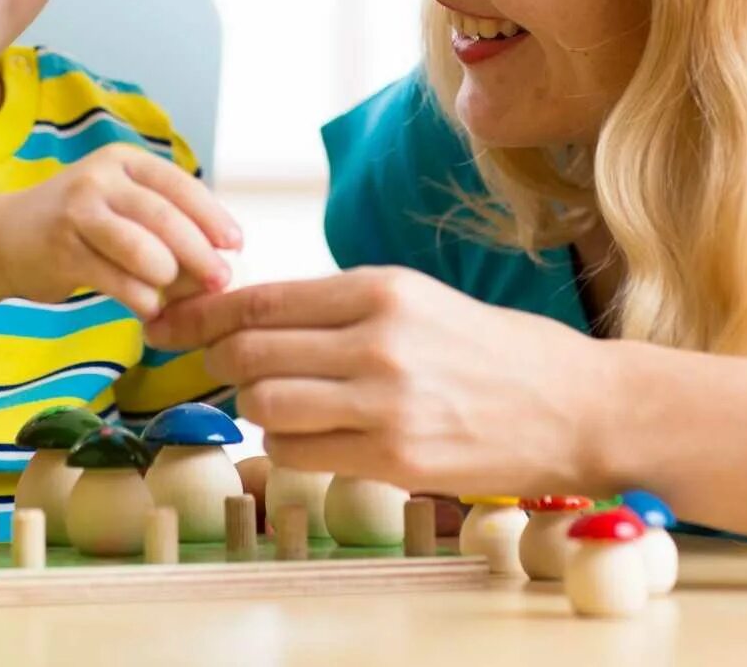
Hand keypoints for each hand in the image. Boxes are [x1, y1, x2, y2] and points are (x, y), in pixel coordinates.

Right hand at [0, 145, 240, 318]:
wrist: (7, 236)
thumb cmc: (82, 224)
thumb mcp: (123, 205)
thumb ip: (166, 223)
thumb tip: (219, 261)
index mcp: (125, 160)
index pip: (180, 185)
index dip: (213, 216)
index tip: (236, 244)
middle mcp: (100, 178)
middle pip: (163, 216)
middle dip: (200, 252)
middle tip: (221, 280)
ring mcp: (77, 212)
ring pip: (139, 247)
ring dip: (169, 276)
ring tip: (178, 295)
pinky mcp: (61, 249)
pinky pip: (114, 278)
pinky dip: (140, 298)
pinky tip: (150, 309)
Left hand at [146, 266, 630, 495]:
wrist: (577, 406)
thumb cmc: (497, 352)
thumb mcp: (421, 301)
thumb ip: (343, 308)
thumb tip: (253, 316)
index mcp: (383, 289)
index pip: (262, 299)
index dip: (202, 313)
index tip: (168, 320)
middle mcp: (378, 340)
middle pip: (250, 351)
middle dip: (223, 362)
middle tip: (224, 368)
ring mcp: (386, 403)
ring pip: (264, 405)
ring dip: (256, 408)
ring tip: (282, 406)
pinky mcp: (395, 458)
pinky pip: (300, 453)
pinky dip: (288, 446)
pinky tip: (313, 436)